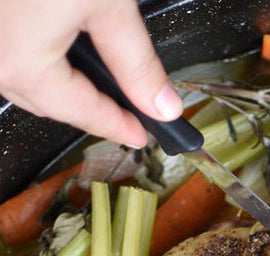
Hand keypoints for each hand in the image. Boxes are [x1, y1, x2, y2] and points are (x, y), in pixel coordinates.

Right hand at [0, 0, 181, 146]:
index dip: (117, 126)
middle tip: (125, 112)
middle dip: (88, 107)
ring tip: (96, 80)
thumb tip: (161, 103)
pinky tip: (56, 46)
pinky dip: (33, 55)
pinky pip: (5, 50)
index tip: (140, 134)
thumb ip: (136, 62)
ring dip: (58, 83)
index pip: (81, 111)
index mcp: (20, 63)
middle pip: (46, 101)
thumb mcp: (106, 2)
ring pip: (20, 76)